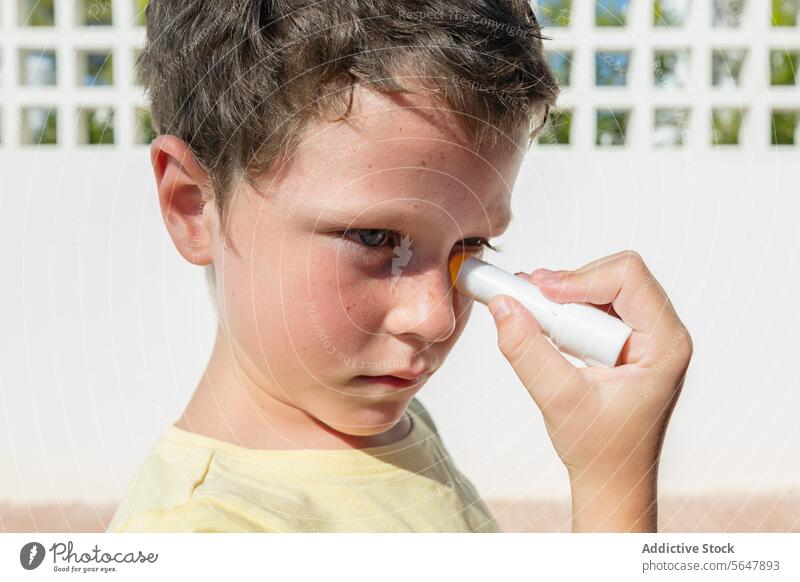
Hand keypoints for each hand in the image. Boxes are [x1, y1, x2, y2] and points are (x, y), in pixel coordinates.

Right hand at [487, 250, 691, 531]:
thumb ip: (529, 352)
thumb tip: (502, 306)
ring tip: (531, 317)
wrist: (611, 478)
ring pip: (601, 284)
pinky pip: (593, 304)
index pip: (628, 278)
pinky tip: (543, 327)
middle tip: (527, 301)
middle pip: (614, 274)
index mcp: (665, 343)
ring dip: (562, 296)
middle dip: (568, 285)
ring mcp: (643, 334)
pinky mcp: (623, 338)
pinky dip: (563, 308)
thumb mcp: (560, 400)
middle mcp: (660, 331)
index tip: (540, 293)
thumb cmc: (601, 450)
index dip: (580, 278)